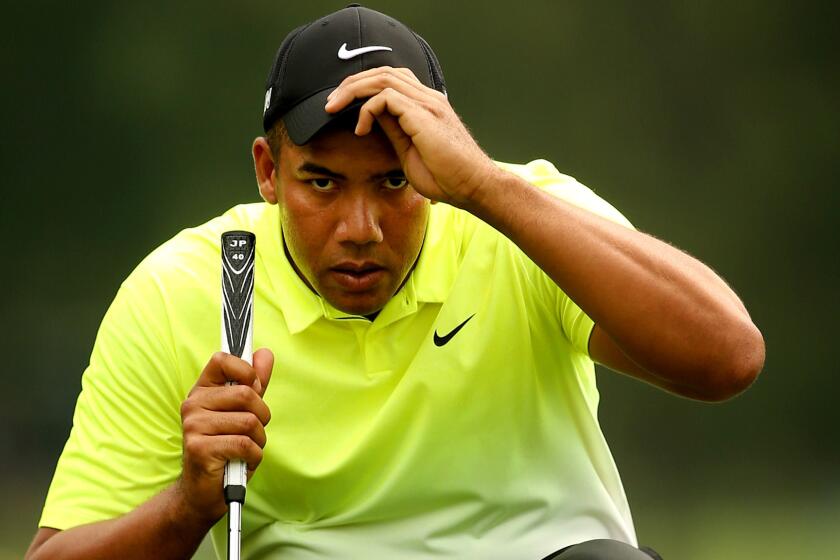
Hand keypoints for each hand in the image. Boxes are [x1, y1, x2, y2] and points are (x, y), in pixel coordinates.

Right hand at [176, 348, 273, 522]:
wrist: (203, 492)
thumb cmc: (226, 449)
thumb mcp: (243, 412)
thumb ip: (254, 383)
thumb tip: (264, 353)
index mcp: (203, 391)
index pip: (222, 359)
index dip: (246, 371)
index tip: (254, 388)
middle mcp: (193, 404)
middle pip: (246, 394)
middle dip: (262, 416)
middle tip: (253, 432)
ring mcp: (193, 426)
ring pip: (249, 421)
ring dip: (258, 440)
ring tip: (246, 449)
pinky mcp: (199, 448)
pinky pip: (244, 444)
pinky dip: (253, 456)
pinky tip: (242, 462)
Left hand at [324, 66, 499, 207]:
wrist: (473, 187)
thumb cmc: (447, 176)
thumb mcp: (410, 150)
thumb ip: (394, 129)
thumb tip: (371, 117)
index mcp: (427, 104)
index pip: (390, 78)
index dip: (363, 86)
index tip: (341, 105)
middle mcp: (428, 97)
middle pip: (382, 71)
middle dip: (351, 84)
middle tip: (329, 103)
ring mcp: (428, 103)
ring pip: (381, 78)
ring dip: (352, 91)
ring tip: (334, 108)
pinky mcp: (423, 115)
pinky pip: (385, 97)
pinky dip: (367, 109)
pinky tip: (361, 129)